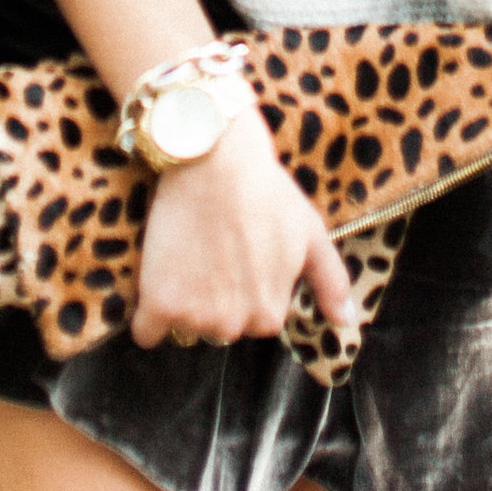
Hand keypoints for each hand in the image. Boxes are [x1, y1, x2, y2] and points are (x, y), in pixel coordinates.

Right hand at [131, 109, 355, 349]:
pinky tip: (160, 277)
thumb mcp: (310, 232)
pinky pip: (146, 332)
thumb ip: (331, 283)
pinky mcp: (159, 304)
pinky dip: (148, 315)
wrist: (214, 158)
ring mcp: (195, 316)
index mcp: (270, 314)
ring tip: (190, 252)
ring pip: (185, 327)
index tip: (239, 252)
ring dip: (183, 301)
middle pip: (218, 326)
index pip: (253, 319)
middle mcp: (234, 325)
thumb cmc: (265, 190)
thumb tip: (345, 324)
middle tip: (213, 249)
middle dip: (215, 296)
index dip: (245, 285)